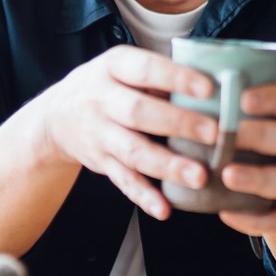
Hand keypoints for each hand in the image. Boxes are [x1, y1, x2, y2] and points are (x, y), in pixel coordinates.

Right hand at [32, 45, 221, 219]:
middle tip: (214, 133)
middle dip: (178, 123)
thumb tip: (218, 86)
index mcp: (113, 67)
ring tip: (199, 176)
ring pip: (134, 151)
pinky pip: (123, 181)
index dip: (176, 78)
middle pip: (140, 112)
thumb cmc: (109, 86)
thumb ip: (162, 76)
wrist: (56, 116)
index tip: (208, 88)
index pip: (145, 70)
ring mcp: (99, 134)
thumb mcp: (125, 67)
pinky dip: (144, 196)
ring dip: (167, 165)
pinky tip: (165, 208)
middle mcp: (101, 100)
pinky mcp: (101, 163)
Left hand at [216, 82, 275, 236]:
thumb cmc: (244, 128)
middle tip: (230, 136)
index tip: (243, 99)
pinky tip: (226, 212)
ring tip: (227, 175)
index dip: (273, 98)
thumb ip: (227, 94)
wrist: (264, 167)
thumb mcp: (243, 106)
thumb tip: (188, 74)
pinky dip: (254, 219)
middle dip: (263, 136)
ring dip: (259, 178)